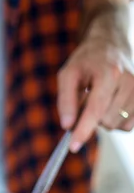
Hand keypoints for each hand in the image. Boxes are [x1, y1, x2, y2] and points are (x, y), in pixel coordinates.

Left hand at [57, 17, 133, 151]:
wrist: (112, 46)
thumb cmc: (87, 61)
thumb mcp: (68, 74)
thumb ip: (65, 100)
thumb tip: (67, 126)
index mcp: (109, 73)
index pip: (95, 109)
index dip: (83, 130)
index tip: (73, 147)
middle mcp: (129, 82)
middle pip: (105, 121)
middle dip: (91, 117)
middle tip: (88, 99)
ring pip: (115, 125)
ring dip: (103, 118)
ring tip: (101, 98)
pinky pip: (127, 126)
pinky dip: (115, 120)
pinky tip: (111, 104)